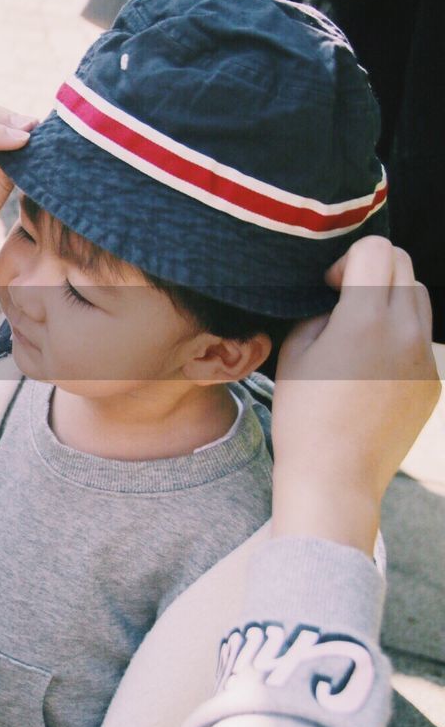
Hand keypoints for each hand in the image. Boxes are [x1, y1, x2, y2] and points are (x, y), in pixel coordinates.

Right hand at [271, 236, 439, 552]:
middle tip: (343, 299)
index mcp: (365, 321)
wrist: (335, 476)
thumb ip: (321, 313)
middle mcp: (405, 333)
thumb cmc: (303, 415)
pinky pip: (420, 338)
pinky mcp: (434, 381)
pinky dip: (397, 335)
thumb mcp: (295, 353)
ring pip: (418, 299)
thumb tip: (340, 299)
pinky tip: (369, 368)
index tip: (331, 285)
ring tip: (358, 332)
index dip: (347, 259)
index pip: (376, 250)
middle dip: (371, 270)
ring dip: (389, 298)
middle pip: (403, 266)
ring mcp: (426, 358)